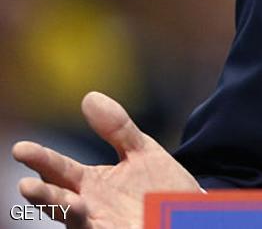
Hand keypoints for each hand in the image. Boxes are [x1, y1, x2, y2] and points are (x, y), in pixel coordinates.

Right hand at [12, 91, 201, 227]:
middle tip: (26, 185)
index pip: (58, 169)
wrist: (189, 215)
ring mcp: (99, 224)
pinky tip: (88, 213)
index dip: (41, 159)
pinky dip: (91, 226)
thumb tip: (89, 96)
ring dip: (64, 213)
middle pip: (58, 199)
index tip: (21, 149)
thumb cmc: (160, 186)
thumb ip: (117, 129)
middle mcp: (89, 206)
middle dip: (42, 194)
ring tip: (63, 203)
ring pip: (74, 220)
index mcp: (90, 182)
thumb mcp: (141, 152)